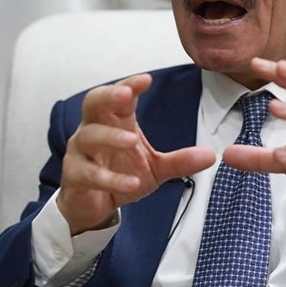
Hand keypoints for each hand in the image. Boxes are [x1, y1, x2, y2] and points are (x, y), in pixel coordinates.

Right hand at [57, 74, 215, 234]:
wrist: (92, 207)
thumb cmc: (119, 174)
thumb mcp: (155, 168)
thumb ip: (179, 161)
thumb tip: (211, 155)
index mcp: (114, 121)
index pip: (119, 95)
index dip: (130, 85)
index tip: (146, 79)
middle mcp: (93, 130)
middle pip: (92, 103)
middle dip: (108, 96)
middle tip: (125, 94)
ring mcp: (80, 153)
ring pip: (89, 136)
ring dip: (110, 137)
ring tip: (132, 141)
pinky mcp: (74, 177)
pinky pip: (89, 173)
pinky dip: (111, 178)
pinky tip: (130, 183)